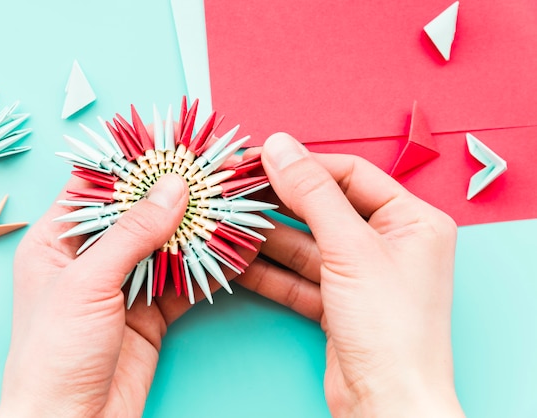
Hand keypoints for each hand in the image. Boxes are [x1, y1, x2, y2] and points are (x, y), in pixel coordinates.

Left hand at [0, 174, 223, 416]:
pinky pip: (183, 280)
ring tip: (229, 202)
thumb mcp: (88, 283)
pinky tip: (232, 249)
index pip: (96, 187)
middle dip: (174, 194)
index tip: (168, 143)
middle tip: (211, 170)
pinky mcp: (150, 312)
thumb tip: (171, 187)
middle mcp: (90, 258)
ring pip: (166, 245)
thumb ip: (133, 233)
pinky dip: (208, 266)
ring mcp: (123, 285)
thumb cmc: (55, 354)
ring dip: (197, 227)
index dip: (132, 163)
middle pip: (138, 214)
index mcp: (56, 242)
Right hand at [237, 133, 464, 416]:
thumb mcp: (350, 248)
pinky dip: (268, 270)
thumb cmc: (390, 328)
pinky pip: (298, 276)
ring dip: (266, 237)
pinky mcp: (337, 303)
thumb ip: (313, 194)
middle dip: (279, 201)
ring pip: (305, 244)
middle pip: (323, 209)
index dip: (303, 165)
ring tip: (226, 221)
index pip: (350, 174)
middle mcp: (389, 244)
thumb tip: (281, 147)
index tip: (260, 158)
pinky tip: (236, 259)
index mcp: (411, 220)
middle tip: (234, 188)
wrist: (387, 405)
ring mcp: (361, 275)